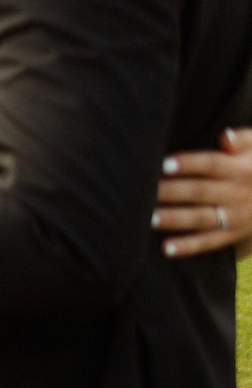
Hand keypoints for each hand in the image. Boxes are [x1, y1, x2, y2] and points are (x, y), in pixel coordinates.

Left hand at [155, 129, 251, 258]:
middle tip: (145, 192)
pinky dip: (188, 247)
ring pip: (201, 218)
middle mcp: (237, 194)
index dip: (189, 164)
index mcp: (241, 170)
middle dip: (172, 191)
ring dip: (175, 219)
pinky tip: (166, 249)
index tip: (164, 164)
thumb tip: (226, 138)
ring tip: (149, 219)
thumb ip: (244, 139)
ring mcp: (235, 217)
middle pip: (200, 192)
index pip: (212, 164)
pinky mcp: (232, 235)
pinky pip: (209, 242)